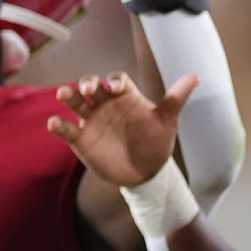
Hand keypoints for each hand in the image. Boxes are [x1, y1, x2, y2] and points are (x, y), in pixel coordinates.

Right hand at [47, 71, 196, 188]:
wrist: (144, 174)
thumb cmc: (156, 144)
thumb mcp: (167, 123)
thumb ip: (175, 100)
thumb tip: (196, 76)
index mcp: (127, 98)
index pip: (117, 80)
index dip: (114, 81)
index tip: (115, 88)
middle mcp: (106, 105)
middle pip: (92, 86)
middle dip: (87, 83)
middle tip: (87, 89)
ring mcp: (92, 121)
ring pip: (75, 102)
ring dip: (68, 96)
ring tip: (64, 95)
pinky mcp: (80, 139)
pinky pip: (66, 129)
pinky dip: (58, 125)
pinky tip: (55, 123)